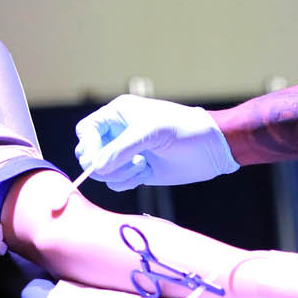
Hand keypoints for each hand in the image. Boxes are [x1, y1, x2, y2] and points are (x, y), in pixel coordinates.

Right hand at [73, 95, 237, 188]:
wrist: (212, 149)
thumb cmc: (184, 129)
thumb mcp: (151, 132)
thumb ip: (120, 149)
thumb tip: (97, 168)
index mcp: (117, 114)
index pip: (86, 131)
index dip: (89, 146)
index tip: (101, 159)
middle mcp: (118, 133)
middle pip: (89, 153)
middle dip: (101, 164)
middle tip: (123, 164)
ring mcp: (126, 154)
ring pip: (101, 171)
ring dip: (117, 174)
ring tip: (140, 166)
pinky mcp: (136, 172)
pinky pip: (116, 183)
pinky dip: (126, 182)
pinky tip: (145, 173)